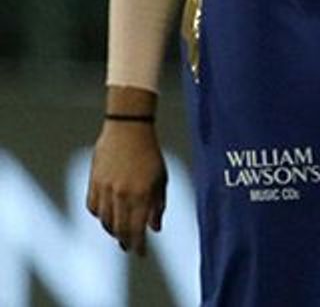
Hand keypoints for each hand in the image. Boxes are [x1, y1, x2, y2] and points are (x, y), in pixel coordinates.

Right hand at [86, 121, 166, 255]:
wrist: (128, 129)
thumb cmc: (150, 153)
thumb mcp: (162, 178)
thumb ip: (158, 205)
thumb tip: (155, 229)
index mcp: (142, 193)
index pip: (137, 229)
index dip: (138, 244)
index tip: (140, 254)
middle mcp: (122, 194)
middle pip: (119, 228)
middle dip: (125, 241)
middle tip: (129, 247)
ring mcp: (106, 189)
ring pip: (104, 220)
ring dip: (112, 230)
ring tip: (119, 233)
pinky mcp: (93, 182)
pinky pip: (93, 208)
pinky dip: (99, 216)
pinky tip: (106, 217)